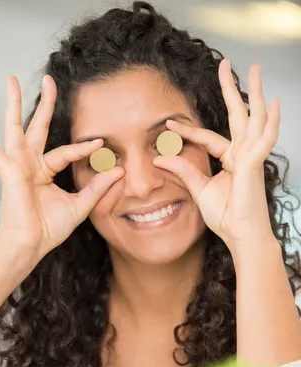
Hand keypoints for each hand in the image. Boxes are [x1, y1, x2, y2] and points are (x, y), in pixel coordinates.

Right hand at [0, 74, 123, 259]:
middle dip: (43, 103)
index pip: (66, 151)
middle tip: (50, 80)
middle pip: (37, 127)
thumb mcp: (81, 205)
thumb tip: (118, 170)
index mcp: (45, 172)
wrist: (31, 244)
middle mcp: (30, 164)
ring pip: (14, 127)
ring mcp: (17, 165)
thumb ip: (98, 187)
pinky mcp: (8, 171)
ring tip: (11, 78)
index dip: (83, 147)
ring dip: (13, 103)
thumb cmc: (50, 229)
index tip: (101, 142)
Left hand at [152, 59, 279, 251]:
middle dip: (232, 89)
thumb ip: (183, 171)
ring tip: (255, 69)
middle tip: (225, 64)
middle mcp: (243, 154)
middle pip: (238, 115)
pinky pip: (264, 139)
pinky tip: (274, 104)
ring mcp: (252, 157)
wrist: (240, 235)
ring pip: (254, 118)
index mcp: (231, 160)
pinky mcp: (255, 164)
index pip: (207, 137)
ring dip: (254, 92)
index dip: (187, 131)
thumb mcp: (199, 189)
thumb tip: (159, 157)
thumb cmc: (226, 216)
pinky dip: (271, 122)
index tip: (167, 125)